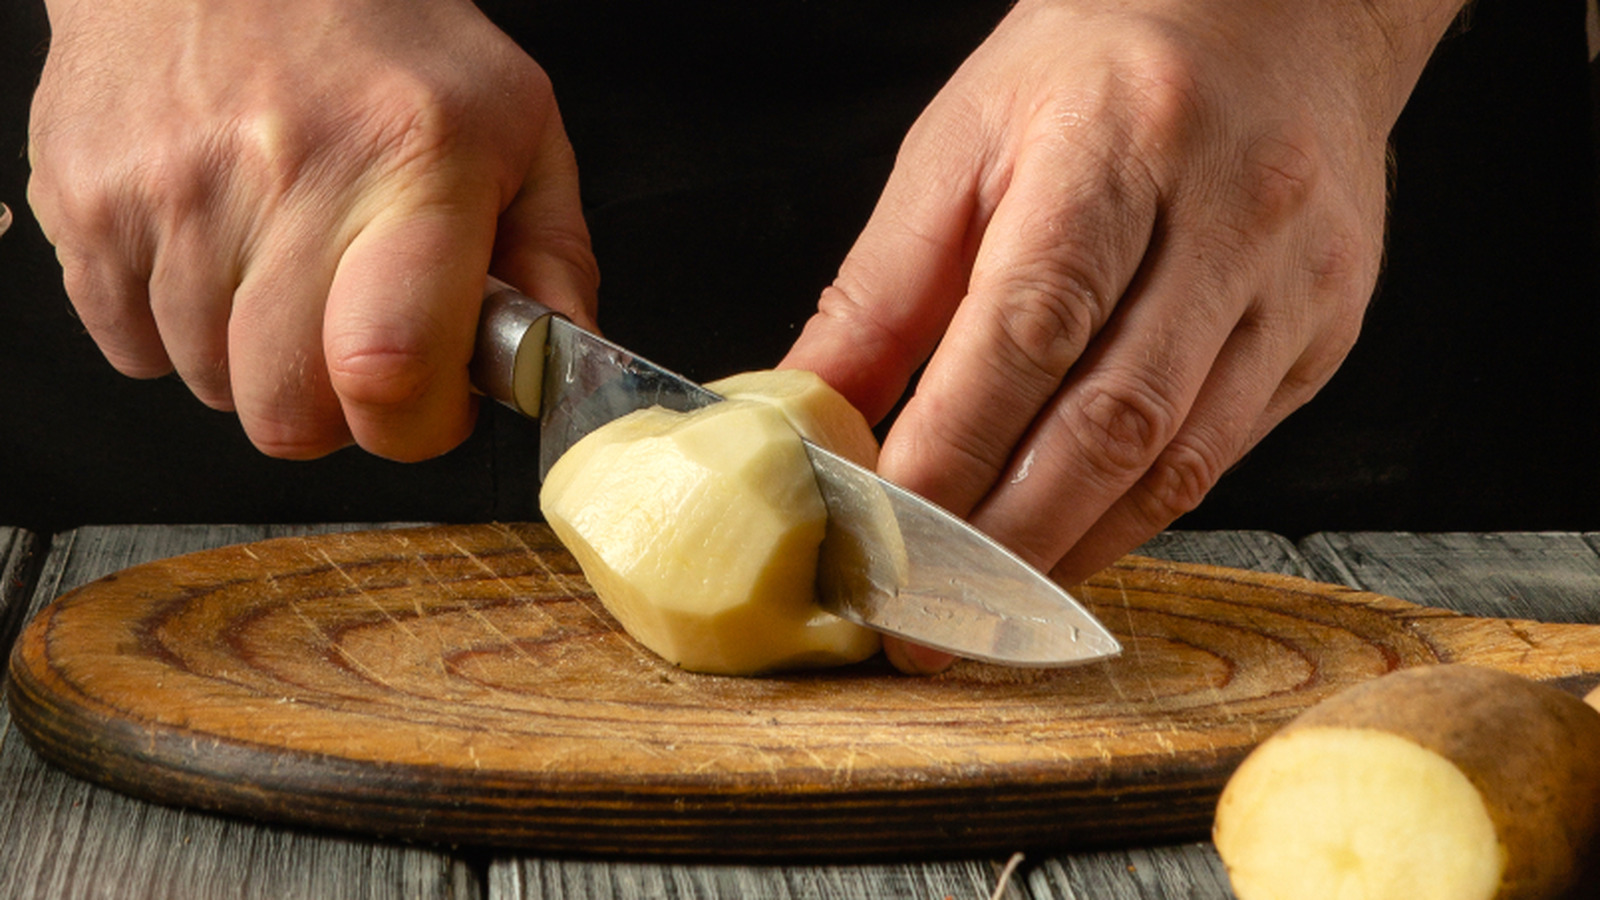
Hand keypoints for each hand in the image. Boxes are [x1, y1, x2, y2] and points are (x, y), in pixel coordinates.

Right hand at [28, 0, 597, 460]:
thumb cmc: (381, 37)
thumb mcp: (513, 124)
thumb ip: (554, 255)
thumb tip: (565, 364)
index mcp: (412, 161)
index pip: (388, 366)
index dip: (414, 424)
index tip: (432, 401)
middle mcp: (283, 173)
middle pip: (287, 412)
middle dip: (334, 408)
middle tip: (356, 341)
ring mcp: (170, 189)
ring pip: (209, 386)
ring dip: (254, 359)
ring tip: (283, 266)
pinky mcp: (86, 200)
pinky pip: (130, 349)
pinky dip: (176, 328)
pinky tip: (216, 251)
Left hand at [782, 0, 1464, 671]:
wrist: (1276, 15)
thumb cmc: (1097, 68)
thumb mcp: (962, 141)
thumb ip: (884, 283)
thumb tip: (810, 407)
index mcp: (1118, 145)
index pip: (1027, 329)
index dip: (951, 451)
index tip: (880, 536)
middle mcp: (1230, 216)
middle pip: (1114, 418)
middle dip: (1006, 538)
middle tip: (922, 618)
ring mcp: (1294, 282)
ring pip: (1180, 459)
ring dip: (1072, 552)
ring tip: (984, 610)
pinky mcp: (1326, 332)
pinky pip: (1225, 455)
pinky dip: (1133, 517)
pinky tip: (1068, 546)